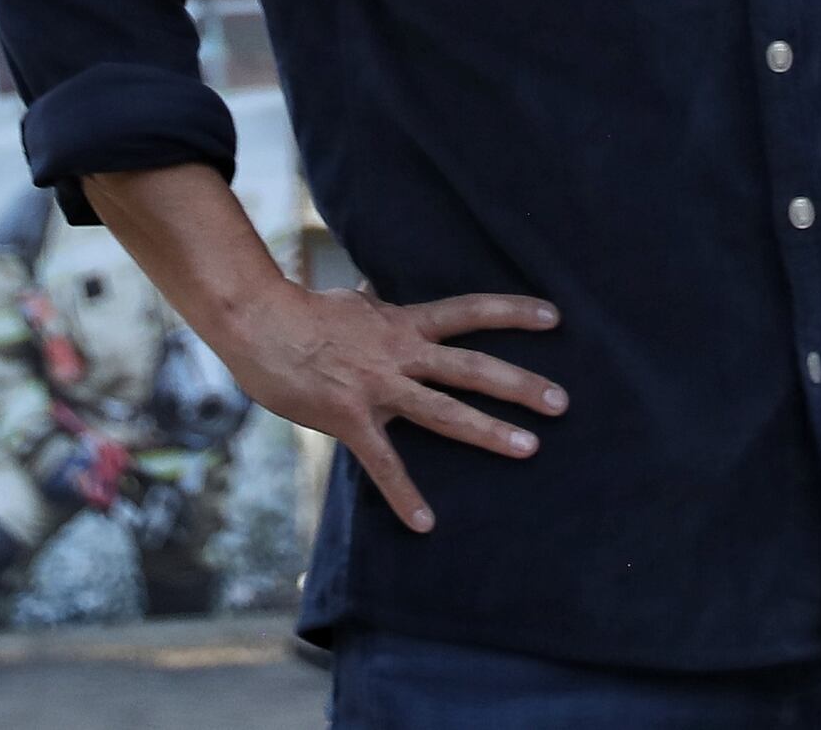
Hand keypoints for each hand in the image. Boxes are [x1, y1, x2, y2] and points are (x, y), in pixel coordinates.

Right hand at [211, 282, 561, 537]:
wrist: (258, 323)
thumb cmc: (302, 313)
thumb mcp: (352, 303)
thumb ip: (376, 308)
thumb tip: (380, 297)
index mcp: (403, 323)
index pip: (468, 312)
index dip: (512, 313)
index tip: (554, 317)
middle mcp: (400, 353)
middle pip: (471, 367)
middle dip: (519, 384)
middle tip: (561, 401)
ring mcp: (378, 387)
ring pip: (444, 410)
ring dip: (489, 431)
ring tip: (529, 447)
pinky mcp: (351, 419)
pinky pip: (384, 463)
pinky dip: (405, 496)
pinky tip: (424, 524)